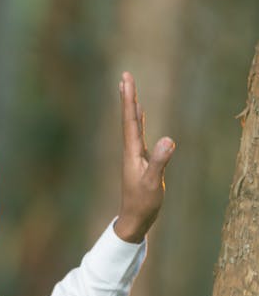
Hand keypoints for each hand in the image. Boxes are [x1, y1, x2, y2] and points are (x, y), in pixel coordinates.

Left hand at [114, 71, 174, 243]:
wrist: (135, 219)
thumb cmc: (143, 202)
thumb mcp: (154, 182)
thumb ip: (160, 161)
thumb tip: (169, 139)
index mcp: (132, 152)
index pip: (130, 120)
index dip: (129, 99)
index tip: (126, 80)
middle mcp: (130, 150)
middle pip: (128, 118)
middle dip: (127, 97)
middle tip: (125, 76)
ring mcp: (134, 154)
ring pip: (131, 124)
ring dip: (131, 106)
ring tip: (129, 90)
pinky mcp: (140, 160)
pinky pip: (138, 133)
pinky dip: (138, 120)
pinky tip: (139, 115)